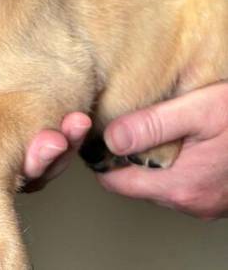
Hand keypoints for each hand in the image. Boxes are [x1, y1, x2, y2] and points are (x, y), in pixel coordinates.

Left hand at [99, 82, 227, 218]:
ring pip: (155, 182)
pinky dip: (169, 162)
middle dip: (122, 156)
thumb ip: (155, 124)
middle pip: (133, 183)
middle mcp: (191, 202)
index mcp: (181, 186)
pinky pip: (178, 182)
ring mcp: (205, 203)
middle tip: (119, 121)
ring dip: (146, 158)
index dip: (101, 156)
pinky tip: (175, 138)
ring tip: (146, 125)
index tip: (96, 130)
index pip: (115, 182)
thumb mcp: (201, 109)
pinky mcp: (216, 196)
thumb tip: (111, 137)